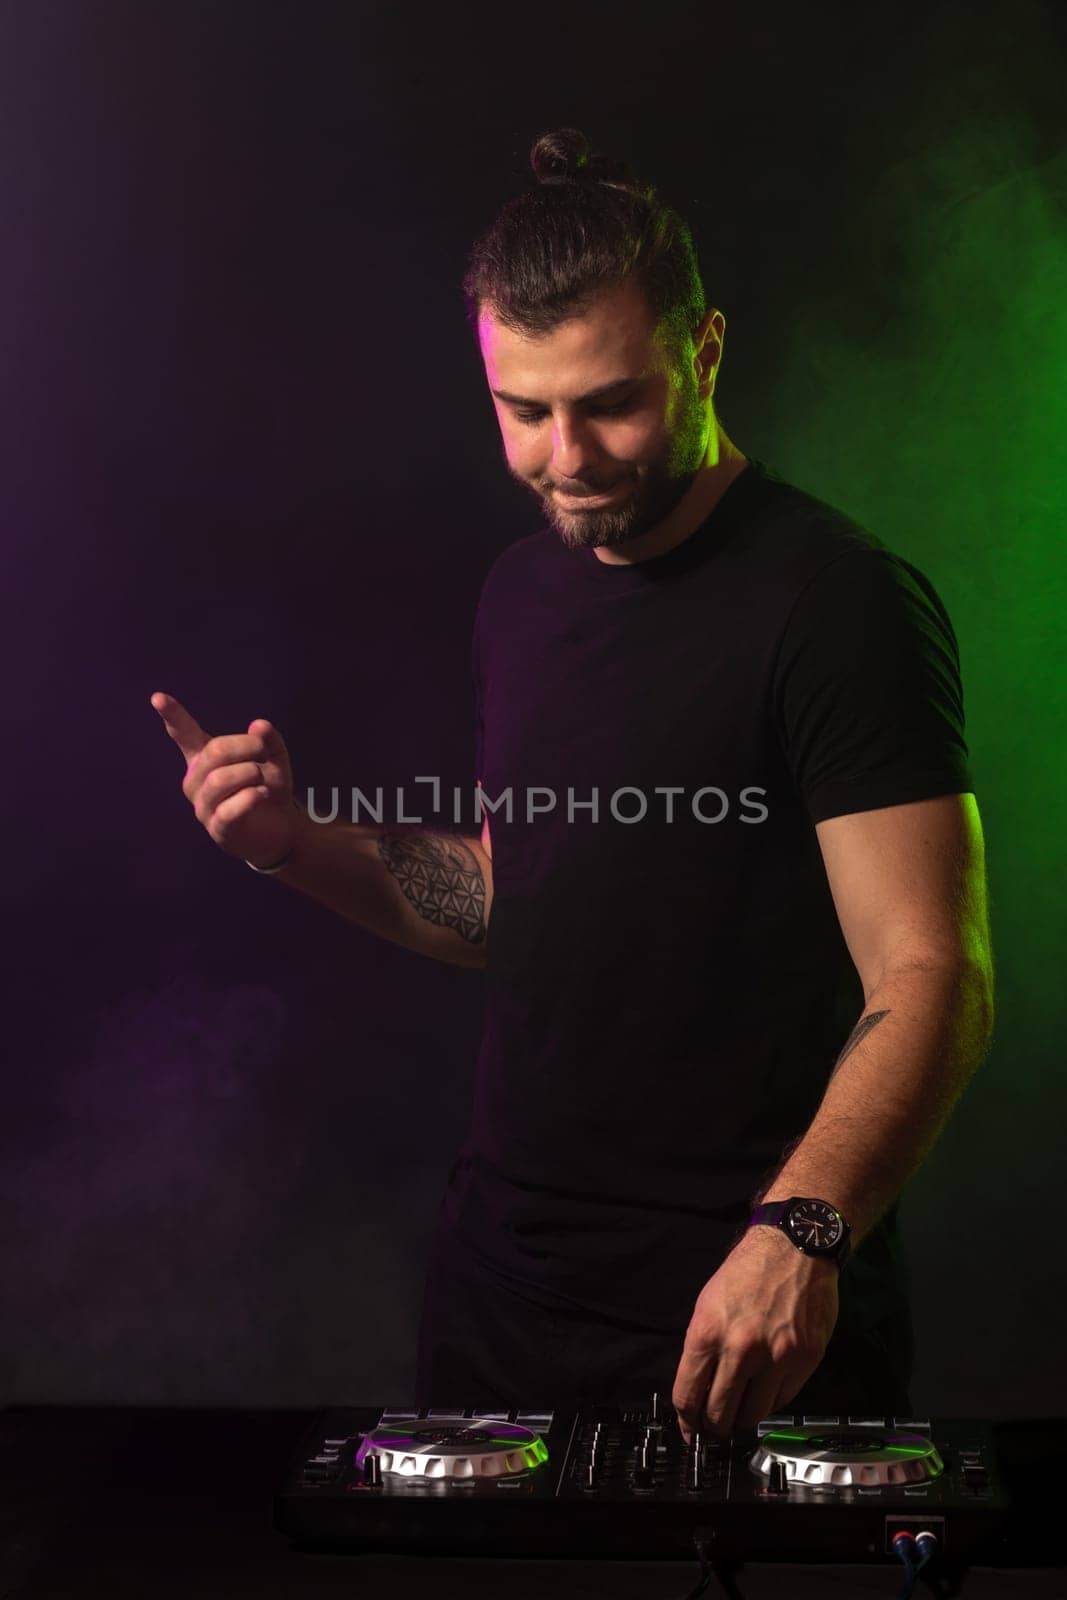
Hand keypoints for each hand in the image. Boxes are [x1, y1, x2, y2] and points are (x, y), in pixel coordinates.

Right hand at [151, 691, 302, 869]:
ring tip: (262, 779)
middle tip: (264, 751)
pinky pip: (228, 809)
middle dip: (246, 746)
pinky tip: (261, 794)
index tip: (157, 697)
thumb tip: (259, 725)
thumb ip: (267, 739)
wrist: (280, 828)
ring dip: (249, 773)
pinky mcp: (216, 828)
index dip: (172, 715)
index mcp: (203, 758)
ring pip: (218, 780)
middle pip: (214, 752)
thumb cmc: (267, 787)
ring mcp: (203, 806)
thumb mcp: (273, 758)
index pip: (184, 734)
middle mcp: (196, 780)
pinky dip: (249, 798)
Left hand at [671, 1226, 838, 1441]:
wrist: (795, 1246)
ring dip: (743, 1419)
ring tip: (741, 1412)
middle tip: (715, 1428)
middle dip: (713, 1428)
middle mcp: (740, 1348)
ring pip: (752, 1415)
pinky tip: (765, 1392)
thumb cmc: (749, 1271)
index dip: (687, 1421)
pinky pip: (782, 1401)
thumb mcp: (708, 1303)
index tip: (690, 1430)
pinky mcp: (804, 1359)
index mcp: (708, 1332)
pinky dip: (770, 1402)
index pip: (688, 1395)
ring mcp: (776, 1356)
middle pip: (718, 1413)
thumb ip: (702, 1349)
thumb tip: (696, 1391)